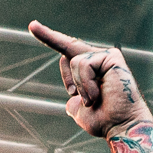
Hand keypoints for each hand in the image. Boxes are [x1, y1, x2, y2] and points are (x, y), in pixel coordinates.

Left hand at [29, 20, 147, 137]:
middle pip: (67, 49)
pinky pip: (84, 64)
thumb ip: (74, 102)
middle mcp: (99, 59)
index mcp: (91, 71)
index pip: (67, 51)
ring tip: (94, 100)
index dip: (49, 37)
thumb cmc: (104, 122)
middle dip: (57, 53)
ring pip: (75, 62)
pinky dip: (86, 84)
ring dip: (80, 86)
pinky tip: (98, 95)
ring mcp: (106, 56)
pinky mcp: (112, 56)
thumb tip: (71, 101)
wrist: (120, 127)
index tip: (32, 25)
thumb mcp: (80, 111)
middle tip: (63, 66)